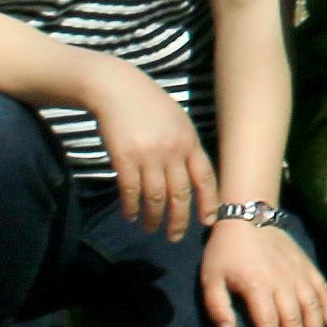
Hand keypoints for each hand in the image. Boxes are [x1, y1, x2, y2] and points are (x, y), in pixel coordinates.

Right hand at [90, 64, 220, 236]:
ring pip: (155, 197)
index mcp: (190, 142)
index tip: (208, 221)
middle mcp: (173, 152)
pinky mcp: (124, 159)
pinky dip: (131, 207)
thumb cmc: (149, 105)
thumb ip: (185, 148)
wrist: (117, 89)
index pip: (205, 178)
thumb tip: (191, 175)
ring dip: (154, 218)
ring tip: (150, 229)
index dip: (208, 202)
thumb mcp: (178, 122)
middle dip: (179, 219)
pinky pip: (130, 191)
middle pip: (181, 194)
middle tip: (175, 236)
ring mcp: (148, 156)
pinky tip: (130, 215)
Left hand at [199, 212, 326, 326]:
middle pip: (293, 319)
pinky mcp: (307, 266)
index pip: (268, 323)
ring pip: (311, 307)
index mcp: (257, 286)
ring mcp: (298, 273)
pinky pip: (322, 289)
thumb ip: (217, 307)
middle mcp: (282, 282)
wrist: (247, 217)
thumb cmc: (225, 251)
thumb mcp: (210, 279)